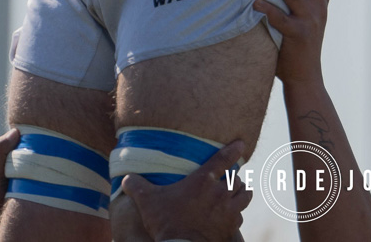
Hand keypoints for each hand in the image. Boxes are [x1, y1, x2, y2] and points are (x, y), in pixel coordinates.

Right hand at [120, 139, 251, 241]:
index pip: (222, 159)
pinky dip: (237, 215)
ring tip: (237, 194)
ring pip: (245, 196)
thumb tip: (125, 179)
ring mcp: (228, 210)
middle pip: (237, 179)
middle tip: (229, 179)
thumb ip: (137, 187)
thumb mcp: (148, 202)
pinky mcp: (231, 227)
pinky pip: (240, 217)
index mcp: (203, 181)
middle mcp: (219, 192)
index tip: (241, 144)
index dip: (232, 150)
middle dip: (235, 178)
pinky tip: (231, 217)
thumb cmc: (166, 222)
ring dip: (242, 193)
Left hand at [253, 0, 342, 88]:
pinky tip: (255, 3)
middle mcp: (318, 7)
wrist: (306, 78)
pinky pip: (280, 18)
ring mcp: (309, 20)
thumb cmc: (299, 46)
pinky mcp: (297, 34)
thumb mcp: (307, 20)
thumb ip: (300, 1)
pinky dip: (267, 9)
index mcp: (321, 2)